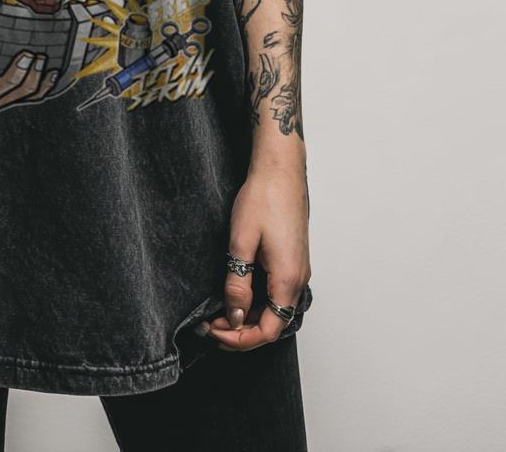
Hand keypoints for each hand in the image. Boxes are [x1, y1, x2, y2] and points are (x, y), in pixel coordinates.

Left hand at [204, 162, 310, 351]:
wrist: (280, 170)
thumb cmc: (263, 198)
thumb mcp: (241, 242)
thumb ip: (238, 283)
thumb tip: (235, 316)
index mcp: (288, 279)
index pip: (268, 330)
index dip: (240, 339)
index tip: (214, 331)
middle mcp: (299, 279)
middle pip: (273, 323)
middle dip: (241, 331)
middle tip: (211, 324)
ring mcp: (298, 269)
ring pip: (275, 309)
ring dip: (249, 316)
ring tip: (219, 311)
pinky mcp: (293, 259)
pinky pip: (277, 292)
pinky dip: (257, 301)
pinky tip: (237, 293)